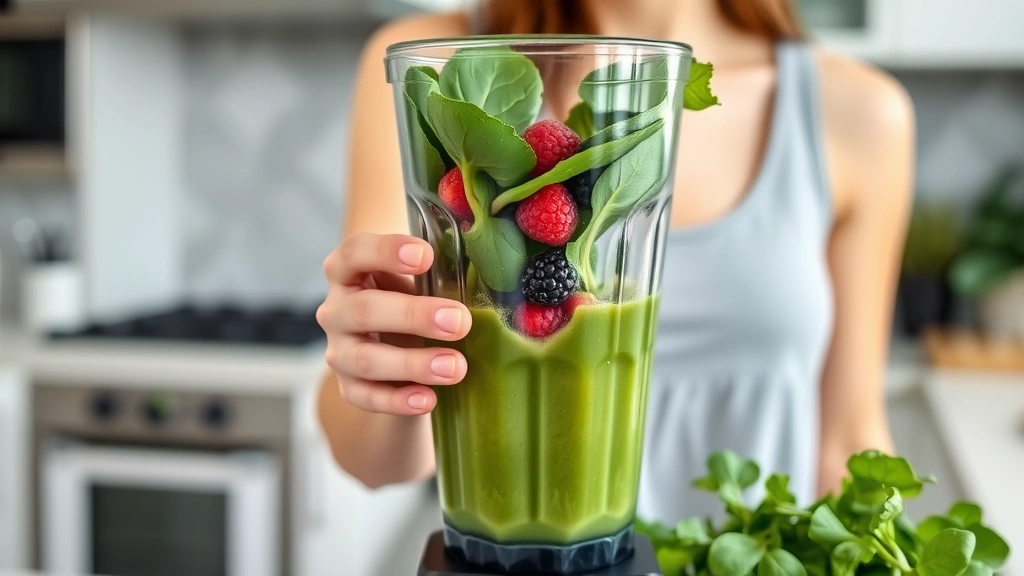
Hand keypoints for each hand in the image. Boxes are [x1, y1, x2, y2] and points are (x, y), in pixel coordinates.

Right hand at [317, 233, 471, 415]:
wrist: (387, 345)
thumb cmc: (406, 299)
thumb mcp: (416, 280)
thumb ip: (440, 275)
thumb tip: (492, 275)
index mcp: (348, 270)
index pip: (355, 253)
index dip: (386, 251)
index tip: (426, 256)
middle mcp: (336, 309)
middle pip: (363, 309)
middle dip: (413, 315)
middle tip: (458, 321)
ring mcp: (339, 350)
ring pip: (365, 359)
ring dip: (412, 364)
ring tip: (455, 367)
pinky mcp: (348, 386)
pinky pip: (366, 397)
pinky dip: (397, 401)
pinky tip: (428, 399)